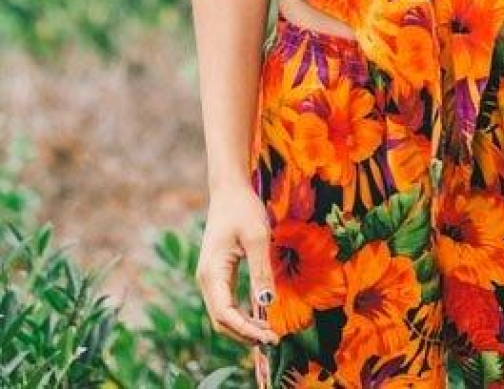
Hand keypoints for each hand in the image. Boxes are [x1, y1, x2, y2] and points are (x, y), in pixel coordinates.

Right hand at [196, 181, 278, 346]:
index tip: (270, 337)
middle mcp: (207, 278)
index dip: (246, 330)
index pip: (225, 314)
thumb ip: (261, 271)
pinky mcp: (218, 273)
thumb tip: (267, 304)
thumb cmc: (243, 208)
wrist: (229, 188)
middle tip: (273, 339)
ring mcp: (211, 277)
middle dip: (245, 334)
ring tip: (269, 332)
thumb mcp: (257, 238)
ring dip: (244, 326)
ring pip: (223, 313)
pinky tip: (260, 316)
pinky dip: (242, 313)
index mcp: (212, 272)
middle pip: (222, 320)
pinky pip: (227, 301)